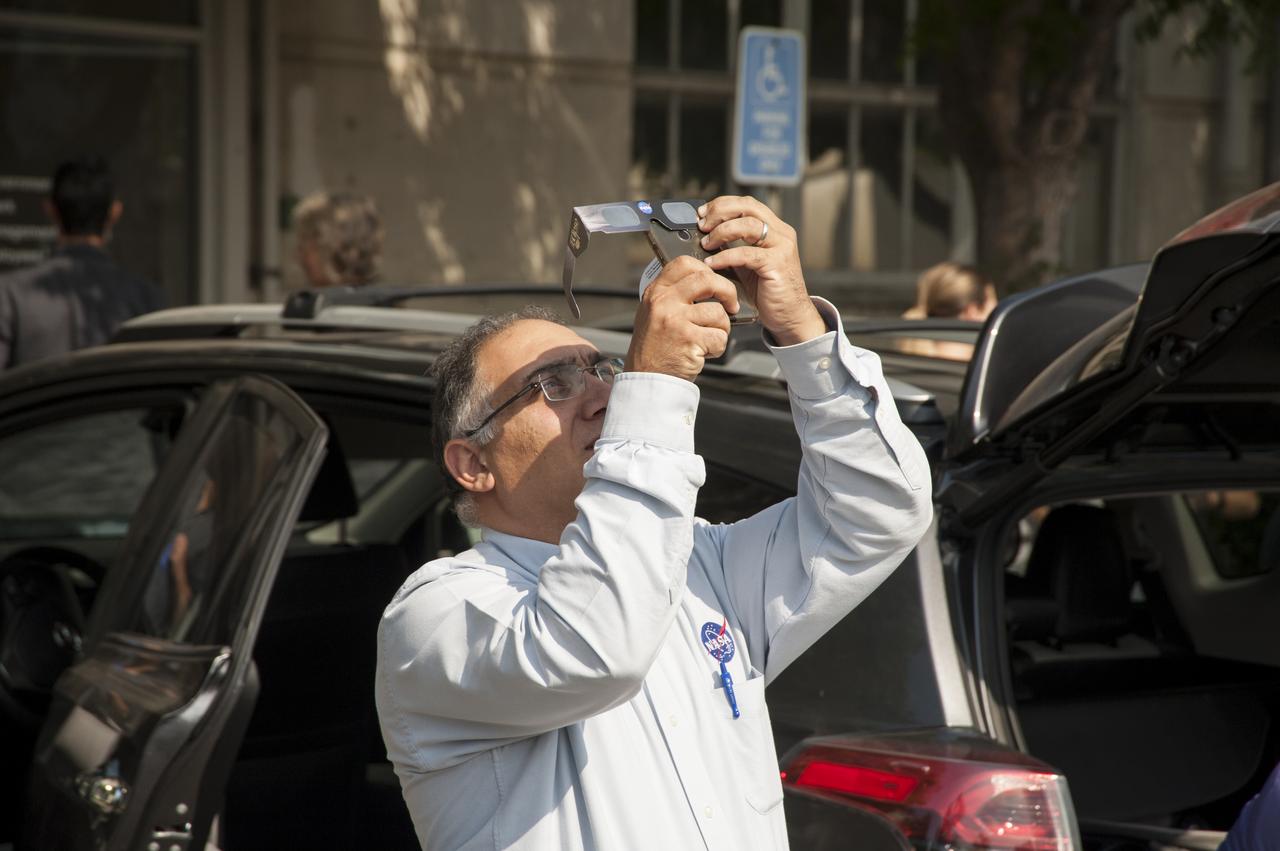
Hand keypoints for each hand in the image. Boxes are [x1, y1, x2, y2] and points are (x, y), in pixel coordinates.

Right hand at [627, 255, 735, 380]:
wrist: (646, 378)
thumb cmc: (654, 347)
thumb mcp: (653, 313)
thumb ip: (673, 295)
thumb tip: (706, 280)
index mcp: (656, 292)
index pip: (684, 263)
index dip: (706, 269)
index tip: (715, 281)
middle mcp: (664, 302)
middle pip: (707, 280)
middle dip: (727, 292)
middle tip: (731, 305)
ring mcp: (676, 321)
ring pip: (718, 312)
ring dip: (722, 328)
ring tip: (709, 338)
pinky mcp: (688, 340)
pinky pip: (719, 337)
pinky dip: (718, 347)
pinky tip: (705, 352)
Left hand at [698, 196, 825, 344]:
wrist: (789, 317)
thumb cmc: (768, 292)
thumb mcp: (747, 264)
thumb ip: (733, 246)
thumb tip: (706, 236)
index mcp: (775, 229)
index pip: (747, 204)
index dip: (722, 204)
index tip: (702, 213)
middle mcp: (781, 233)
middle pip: (747, 207)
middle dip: (719, 212)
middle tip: (702, 225)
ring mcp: (782, 247)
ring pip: (748, 225)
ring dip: (721, 232)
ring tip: (706, 244)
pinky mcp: (778, 264)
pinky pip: (746, 253)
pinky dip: (725, 257)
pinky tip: (712, 264)